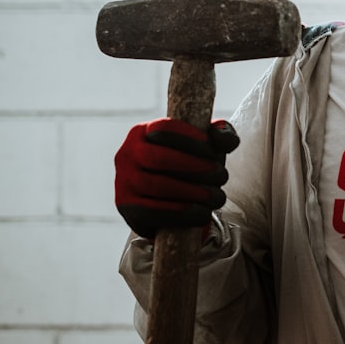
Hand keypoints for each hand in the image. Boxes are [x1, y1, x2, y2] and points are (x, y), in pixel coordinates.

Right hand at [114, 118, 239, 238]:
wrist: (175, 200)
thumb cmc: (193, 165)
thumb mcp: (208, 146)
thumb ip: (221, 135)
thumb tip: (220, 139)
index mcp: (143, 132)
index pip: (164, 129)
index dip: (192, 139)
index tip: (215, 152)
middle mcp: (127, 154)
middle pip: (159, 158)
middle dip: (196, 168)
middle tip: (221, 176)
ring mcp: (123, 182)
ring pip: (155, 186)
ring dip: (192, 193)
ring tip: (216, 197)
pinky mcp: (126, 208)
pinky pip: (150, 212)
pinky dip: (181, 213)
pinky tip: (202, 214)